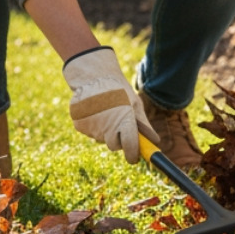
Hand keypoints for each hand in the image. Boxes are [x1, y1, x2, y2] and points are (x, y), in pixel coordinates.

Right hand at [62, 47, 158, 163]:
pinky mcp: (79, 125)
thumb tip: (155, 141)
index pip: (130, 147)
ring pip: (101, 138)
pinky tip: (95, 111)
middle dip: (119, 139)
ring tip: (106, 110)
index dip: (133, 155)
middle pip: (114, 146)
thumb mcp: (135, 104)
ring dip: (105, 130)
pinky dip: (93, 125)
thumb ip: (144, 125)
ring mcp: (91, 127)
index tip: (134, 157)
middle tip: (119, 124)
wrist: (93, 76)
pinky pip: (90, 132)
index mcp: (124, 121)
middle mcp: (107, 127)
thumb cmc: (119, 90)